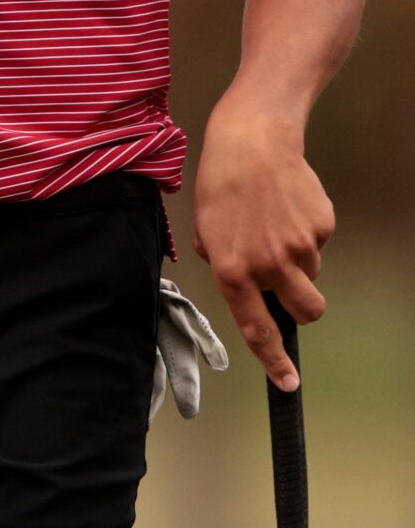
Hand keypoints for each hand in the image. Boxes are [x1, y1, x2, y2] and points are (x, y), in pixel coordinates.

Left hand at [192, 104, 333, 391]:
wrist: (251, 143)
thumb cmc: (219, 186)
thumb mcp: (205, 231)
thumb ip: (224, 264)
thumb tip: (242, 283)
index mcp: (233, 271)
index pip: (257, 329)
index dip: (274, 361)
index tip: (288, 384)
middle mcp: (268, 265)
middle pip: (306, 312)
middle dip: (302, 305)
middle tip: (286, 280)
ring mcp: (299, 247)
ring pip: (312, 275)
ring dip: (299, 261)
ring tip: (273, 224)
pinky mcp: (322, 228)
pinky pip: (319, 243)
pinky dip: (305, 231)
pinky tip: (285, 205)